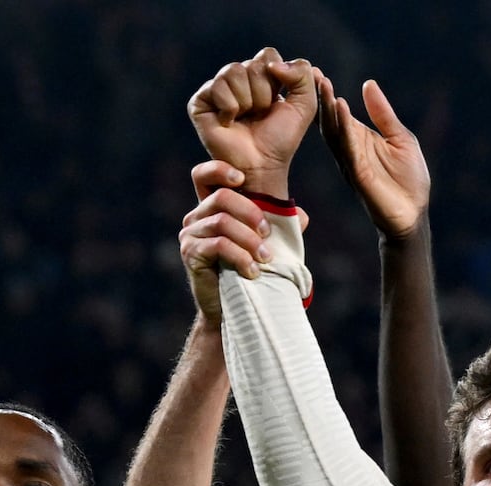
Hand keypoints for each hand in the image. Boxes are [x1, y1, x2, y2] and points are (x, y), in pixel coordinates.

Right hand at [179, 160, 308, 323]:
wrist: (236, 311)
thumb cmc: (254, 275)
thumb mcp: (271, 246)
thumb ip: (282, 228)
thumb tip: (300, 215)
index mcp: (212, 209)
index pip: (203, 175)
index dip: (219, 170)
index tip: (242, 179)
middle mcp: (197, 217)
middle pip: (222, 197)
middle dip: (251, 213)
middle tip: (269, 234)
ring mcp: (190, 235)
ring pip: (222, 222)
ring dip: (250, 240)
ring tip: (266, 259)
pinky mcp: (190, 254)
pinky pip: (218, 245)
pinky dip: (241, 257)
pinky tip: (253, 271)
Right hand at [187, 47, 318, 197]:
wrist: (262, 164)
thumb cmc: (281, 139)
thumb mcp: (305, 106)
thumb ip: (302, 75)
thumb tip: (273, 64)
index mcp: (260, 75)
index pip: (268, 55)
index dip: (276, 80)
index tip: (277, 104)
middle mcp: (237, 79)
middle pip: (252, 65)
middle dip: (263, 94)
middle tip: (260, 115)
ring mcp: (217, 89)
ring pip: (233, 72)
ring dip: (247, 102)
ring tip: (246, 119)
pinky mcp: (200, 101)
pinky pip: (217, 87)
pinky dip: (230, 108)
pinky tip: (229, 122)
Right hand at [317, 74, 429, 239]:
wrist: (414, 215)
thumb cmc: (409, 180)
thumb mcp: (400, 138)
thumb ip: (382, 114)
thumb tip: (368, 84)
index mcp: (358, 137)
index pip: (336, 112)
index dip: (325, 92)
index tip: (314, 70)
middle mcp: (350, 148)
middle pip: (329, 118)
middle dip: (319, 95)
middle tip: (308, 71)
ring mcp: (351, 161)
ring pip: (333, 130)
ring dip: (327, 107)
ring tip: (321, 83)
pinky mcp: (358, 174)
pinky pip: (348, 147)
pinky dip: (344, 127)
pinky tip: (341, 107)